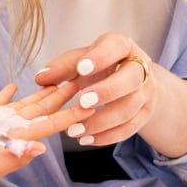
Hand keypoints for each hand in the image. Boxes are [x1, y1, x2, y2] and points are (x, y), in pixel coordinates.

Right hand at [0, 82, 87, 186]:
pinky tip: (16, 85)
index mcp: (20, 137)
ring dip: (43, 90)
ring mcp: (1, 118)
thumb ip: (14, 158)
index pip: (51, 123)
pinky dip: (8, 91)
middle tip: (80, 78)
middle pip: (44, 108)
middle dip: (62, 95)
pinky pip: (1, 99)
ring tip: (59, 78)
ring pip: (28, 101)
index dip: (70, 114)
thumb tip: (41, 148)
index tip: (89, 104)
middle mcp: (15, 125)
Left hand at [33, 31, 186, 156]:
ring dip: (100, 122)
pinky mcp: (145, 114)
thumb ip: (63, 67)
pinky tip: (86, 139)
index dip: (101, 57)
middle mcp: (140, 68)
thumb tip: (41, 78)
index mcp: (122, 46)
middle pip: (130, 80)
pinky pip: (130, 128)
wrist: (132, 81)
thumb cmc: (101, 66)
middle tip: (81, 102)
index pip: (116, 46)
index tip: (81, 68)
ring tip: (74, 130)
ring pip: (129, 109)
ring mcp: (146, 93)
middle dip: (106, 92)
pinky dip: (107, 136)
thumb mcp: (82, 60)